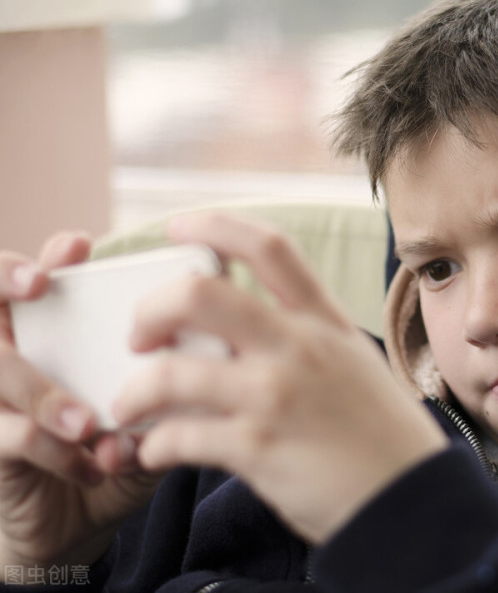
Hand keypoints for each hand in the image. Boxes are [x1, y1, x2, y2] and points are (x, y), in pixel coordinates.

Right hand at [0, 232, 160, 571]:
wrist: (81, 521)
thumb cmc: (121, 450)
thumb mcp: (154, 411)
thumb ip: (173, 383)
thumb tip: (207, 357)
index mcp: (57, 334)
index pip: (42, 275)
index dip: (51, 255)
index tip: (78, 246)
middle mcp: (18, 352)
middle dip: (4, 279)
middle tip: (38, 284)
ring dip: (40, 390)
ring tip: (86, 422)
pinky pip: (8, 432)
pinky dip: (51, 447)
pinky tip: (90, 464)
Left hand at [114, 212, 447, 543]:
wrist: (412, 501)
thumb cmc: (385, 437)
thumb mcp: (357, 364)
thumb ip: (310, 338)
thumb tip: (254, 328)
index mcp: (326, 322)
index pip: (269, 247)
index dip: (215, 225)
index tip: (178, 226)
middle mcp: (300, 348)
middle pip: (199, 294)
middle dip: (151, 308)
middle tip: (141, 336)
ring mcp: (276, 396)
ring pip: (170, 372)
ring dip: (133, 392)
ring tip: (129, 409)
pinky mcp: (259, 449)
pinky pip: (178, 437)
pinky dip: (154, 446)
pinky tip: (157, 453)